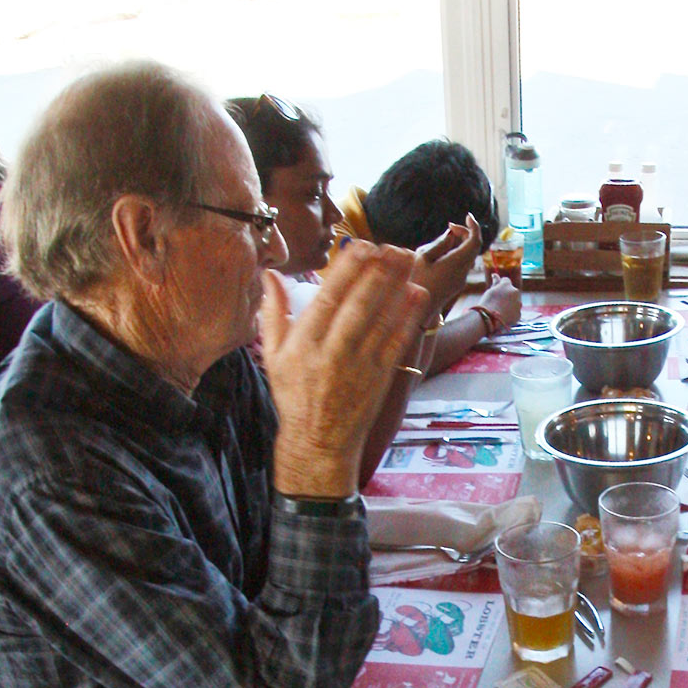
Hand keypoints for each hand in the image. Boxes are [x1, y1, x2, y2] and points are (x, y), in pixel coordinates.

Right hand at [262, 240, 429, 496]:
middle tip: (392, 246)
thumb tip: (270, 273)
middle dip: (377, 272)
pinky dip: (408, 317)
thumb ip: (273, 312)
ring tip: (409, 259)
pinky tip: (417, 294)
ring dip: (397, 287)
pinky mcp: (380, 378)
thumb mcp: (272, 355)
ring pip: (380, 320)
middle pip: (359, 305)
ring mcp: (359, 366)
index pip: (328, 298)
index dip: (348, 269)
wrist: (318, 442)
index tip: (362, 244)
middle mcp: (332, 353)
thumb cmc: (294, 395)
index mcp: (303, 343)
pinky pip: (396, 342)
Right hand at [411, 213, 481, 316]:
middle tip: (449, 227)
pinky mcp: (458, 284)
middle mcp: (463, 271)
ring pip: (469, 255)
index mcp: (455, 263)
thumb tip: (452, 234)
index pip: (475, 241)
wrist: (417, 312)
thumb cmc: (415, 282)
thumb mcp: (422, 257)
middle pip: (473, 247)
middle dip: (465, 233)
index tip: (467, 215)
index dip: (474, 226)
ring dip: (460, 243)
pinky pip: (463, 263)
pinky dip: (457, 253)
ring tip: (443, 240)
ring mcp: (461, 279)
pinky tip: (442, 253)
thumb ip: (440, 243)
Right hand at [477, 276, 521, 328]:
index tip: (496, 291)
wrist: (489, 319)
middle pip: (512, 292)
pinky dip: (511, 314)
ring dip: (510, 304)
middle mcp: (515, 292)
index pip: (506, 280)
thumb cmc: (487, 303)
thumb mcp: (490, 291)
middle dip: (507, 295)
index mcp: (507, 285)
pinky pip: (515, 312)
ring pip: (515, 302)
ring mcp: (518, 304)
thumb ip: (495, 283)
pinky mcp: (519, 314)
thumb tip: (495, 274)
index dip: (500, 285)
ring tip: (499, 310)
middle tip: (497, 302)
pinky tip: (503, 316)